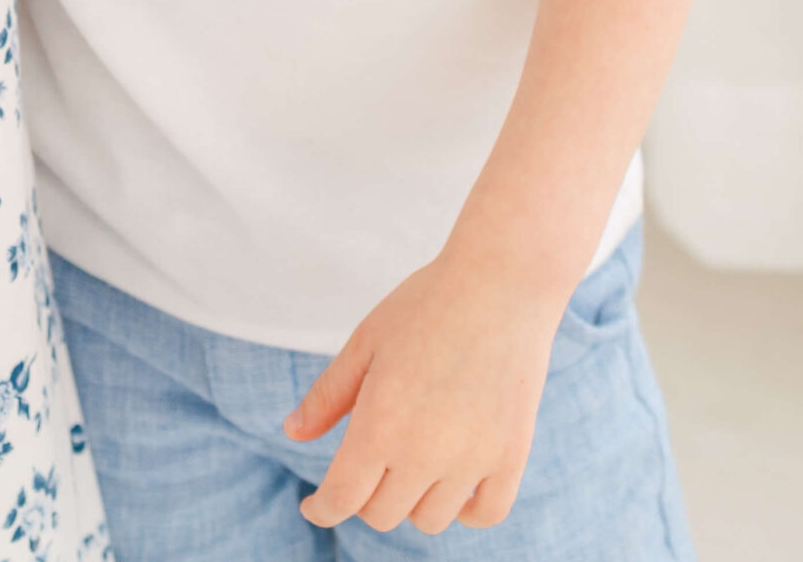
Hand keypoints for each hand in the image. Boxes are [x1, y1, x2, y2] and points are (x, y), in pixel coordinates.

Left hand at [281, 246, 562, 534]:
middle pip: (382, 514)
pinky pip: (485, 515)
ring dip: (412, 501)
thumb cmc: (426, 304)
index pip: (342, 499)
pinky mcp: (510, 456)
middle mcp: (425, 454)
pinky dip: (465, 509)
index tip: (315, 505)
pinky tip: (454, 481)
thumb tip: (292, 434)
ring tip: (412, 460)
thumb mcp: (367, 342)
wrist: (500, 281)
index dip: (321, 508)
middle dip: (363, 496)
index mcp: (381, 425)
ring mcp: (472, 460)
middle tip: (369, 460)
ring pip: (429, 520)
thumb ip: (328, 395)